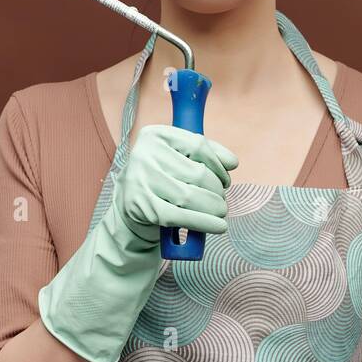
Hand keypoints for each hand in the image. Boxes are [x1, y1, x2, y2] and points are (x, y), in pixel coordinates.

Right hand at [113, 124, 237, 243]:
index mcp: (156, 135)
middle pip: (199, 174)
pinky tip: (218, 226)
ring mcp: (140, 180)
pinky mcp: (141, 207)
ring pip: (192, 196)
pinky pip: (181, 217)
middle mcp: (144, 154)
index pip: (199, 145)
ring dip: (214, 208)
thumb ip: (208, 153)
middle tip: (220, 200)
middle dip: (218, 191)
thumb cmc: (161, 179)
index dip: (219, 166)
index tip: (226, 179)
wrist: (129, 208)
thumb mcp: (179, 158)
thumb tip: (232, 163)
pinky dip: (205, 223)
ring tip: (218, 211)